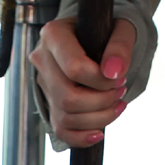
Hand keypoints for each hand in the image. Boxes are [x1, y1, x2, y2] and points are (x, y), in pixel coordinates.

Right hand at [31, 17, 135, 148]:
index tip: (120, 77)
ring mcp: (44, 84)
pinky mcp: (50, 103)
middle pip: (67, 97)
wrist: (97, 35)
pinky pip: (60, 130)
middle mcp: (42, 59)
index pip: (73, 68)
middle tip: (121, 90)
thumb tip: (113, 72)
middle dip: (102, 101)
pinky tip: (100, 131)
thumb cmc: (108, 30)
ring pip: (66, 116)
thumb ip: (119, 45)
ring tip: (117, 102)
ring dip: (99, 117)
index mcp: (53, 35)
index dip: (101, 80)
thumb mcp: (120, 28)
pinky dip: (82, 137)